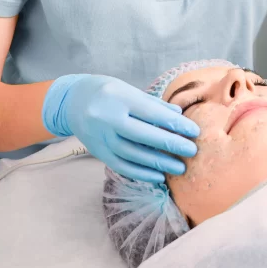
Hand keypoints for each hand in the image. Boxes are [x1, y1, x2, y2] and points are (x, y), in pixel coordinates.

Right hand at [42, 75, 199, 183]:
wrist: (71, 101)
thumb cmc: (107, 92)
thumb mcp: (130, 90)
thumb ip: (154, 104)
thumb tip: (179, 115)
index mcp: (120, 98)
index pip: (153, 114)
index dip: (176, 124)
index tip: (195, 132)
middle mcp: (108, 118)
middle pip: (144, 136)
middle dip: (171, 145)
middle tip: (192, 151)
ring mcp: (101, 137)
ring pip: (133, 154)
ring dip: (159, 164)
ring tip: (180, 168)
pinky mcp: (98, 152)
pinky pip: (121, 165)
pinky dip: (140, 173)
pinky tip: (157, 177)